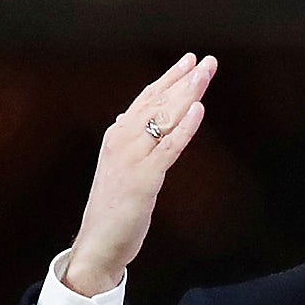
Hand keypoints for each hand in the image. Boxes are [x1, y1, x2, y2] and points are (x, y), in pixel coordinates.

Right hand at [64, 53, 217, 294]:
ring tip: (204, 74)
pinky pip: (169, 147)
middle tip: (207, 61)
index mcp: (117, 135)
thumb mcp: (120, 166)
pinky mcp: (144, 178)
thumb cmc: (112, 208)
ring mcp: (132, 158)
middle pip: (158, 102)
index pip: (147, 98)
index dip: (169, 78)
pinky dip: (185, 127)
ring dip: (187, 94)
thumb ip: (128, 140)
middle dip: (184, 80)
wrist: (97, 244)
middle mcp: (122, 140)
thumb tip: (131, 116)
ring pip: (164, 118)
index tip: (190, 60)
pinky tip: (199, 110)